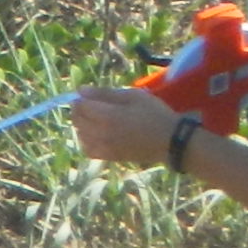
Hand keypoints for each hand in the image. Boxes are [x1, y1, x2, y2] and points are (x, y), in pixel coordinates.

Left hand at [68, 86, 184, 167]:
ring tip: (95, 119)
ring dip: (82, 126)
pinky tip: (96, 135)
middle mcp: (101, 133)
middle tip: (92, 105)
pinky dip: (86, 141)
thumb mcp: (133, 96)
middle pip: (77, 121)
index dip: (80, 99)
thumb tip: (80, 91)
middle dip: (79, 111)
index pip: (80, 106)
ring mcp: (105, 147)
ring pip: (80, 135)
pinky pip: (88, 150)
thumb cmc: (155, 113)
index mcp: (107, 116)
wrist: (171, 140)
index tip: (88, 96)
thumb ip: (105, 93)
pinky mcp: (110, 157)